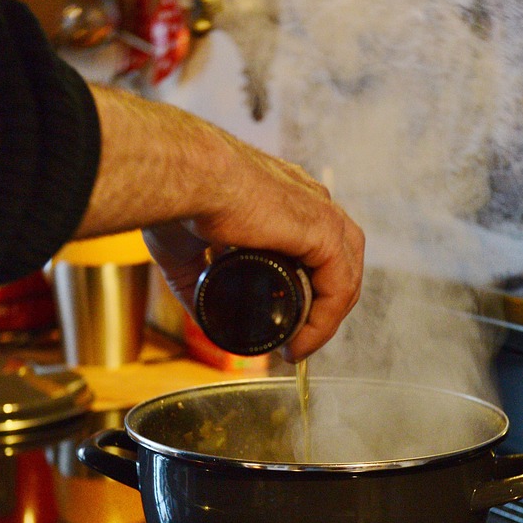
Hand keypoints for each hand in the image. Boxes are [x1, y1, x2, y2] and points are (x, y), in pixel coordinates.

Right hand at [74, 86, 363, 360]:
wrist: (183, 176)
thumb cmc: (176, 198)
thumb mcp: (185, 249)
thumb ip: (193, 278)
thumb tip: (199, 313)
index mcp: (282, 197)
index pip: (314, 244)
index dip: (307, 287)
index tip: (284, 323)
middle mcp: (308, 199)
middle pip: (339, 261)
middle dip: (323, 306)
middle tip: (295, 340)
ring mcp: (320, 211)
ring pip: (345, 275)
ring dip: (327, 318)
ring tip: (299, 347)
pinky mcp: (322, 229)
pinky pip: (339, 286)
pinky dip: (325, 321)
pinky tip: (301, 342)